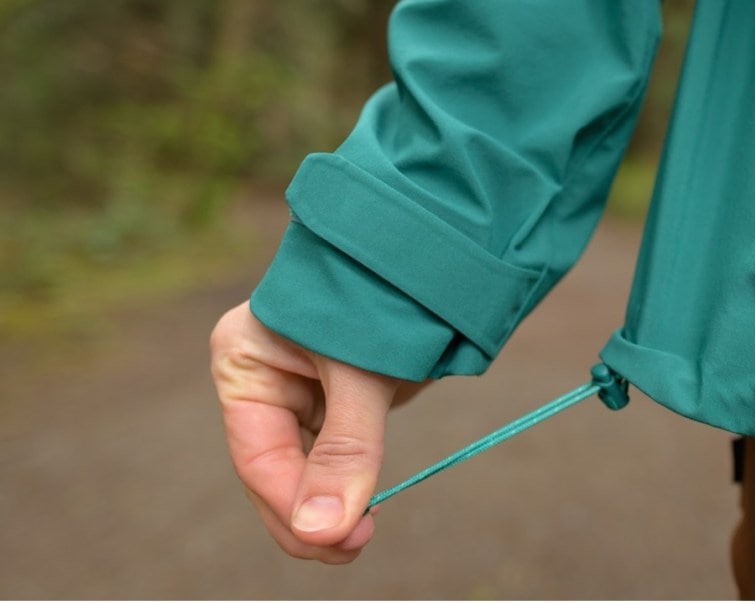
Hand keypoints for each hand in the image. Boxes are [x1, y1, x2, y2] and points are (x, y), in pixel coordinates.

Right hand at [210, 301, 424, 562]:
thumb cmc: (381, 292)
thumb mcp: (361, 371)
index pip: (260, 454)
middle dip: (310, 516)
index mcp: (245, 362)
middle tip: (351, 549)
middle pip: (276, 470)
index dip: (292, 504)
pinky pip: (334, 455)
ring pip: (305, 470)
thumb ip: (346, 449)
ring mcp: (301, 391)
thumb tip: (324, 531)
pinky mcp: (338, 398)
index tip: (333, 540)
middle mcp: (266, 381)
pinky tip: (364, 512)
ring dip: (330, 507)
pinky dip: (348, 485)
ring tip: (360, 538)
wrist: (427, 250)